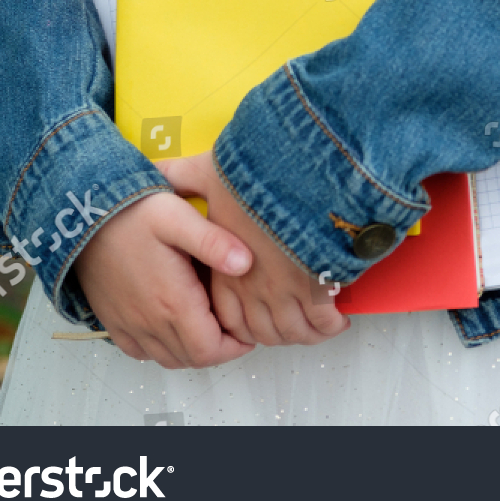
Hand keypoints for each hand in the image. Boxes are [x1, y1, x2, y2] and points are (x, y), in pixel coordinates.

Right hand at [71, 189, 255, 368]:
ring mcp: (129, 324)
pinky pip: (140, 352)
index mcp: (172, 302)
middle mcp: (150, 322)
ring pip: (168, 358)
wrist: (82, 215)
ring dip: (191, 350)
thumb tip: (246, 263)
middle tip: (232, 327)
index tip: (246, 330)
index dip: (235, 346)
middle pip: (193, 359)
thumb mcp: (178, 216)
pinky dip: (160, 349)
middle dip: (218, 349)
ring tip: (206, 326)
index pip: (211, 349)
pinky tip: (170, 327)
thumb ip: (213, 241)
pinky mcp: (112, 321)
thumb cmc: (131, 212)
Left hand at [163, 152, 350, 348]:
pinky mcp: (317, 287)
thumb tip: (162, 168)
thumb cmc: (255, 173)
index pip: (228, 317)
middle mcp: (252, 288)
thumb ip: (185, 176)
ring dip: (305, 332)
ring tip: (316, 323)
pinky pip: (323, 322)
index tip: (257, 312)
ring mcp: (285, 291)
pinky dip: (330, 325)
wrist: (298, 171)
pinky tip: (336, 318)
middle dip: (276, 331)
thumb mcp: (210, 170)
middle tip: (289, 321)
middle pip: (263, 331)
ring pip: (293, 331)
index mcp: (225, 269)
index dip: (243, 322)